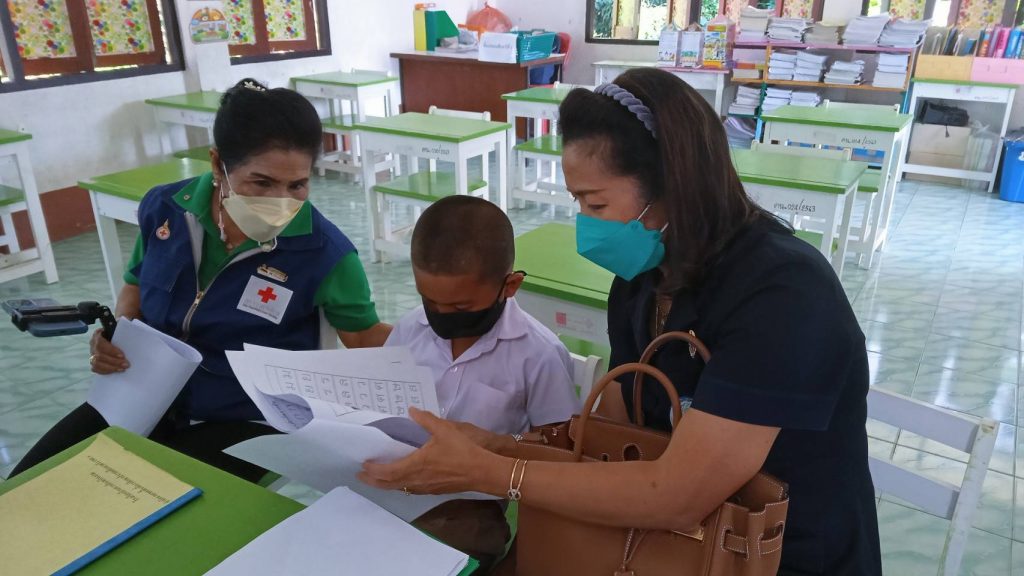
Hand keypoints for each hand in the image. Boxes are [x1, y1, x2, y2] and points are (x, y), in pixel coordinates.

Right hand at [89, 328, 128, 373]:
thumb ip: (123, 326)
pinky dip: (106, 371)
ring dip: (110, 368)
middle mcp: (93, 345)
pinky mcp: (94, 362)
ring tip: (122, 369)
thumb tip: (126, 323)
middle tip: (126, 364)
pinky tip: (116, 371)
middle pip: (99, 356)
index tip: (122, 355)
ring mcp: (92, 354)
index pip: (101, 344)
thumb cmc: (119, 331)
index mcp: (98, 335)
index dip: (111, 351)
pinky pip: (96, 369)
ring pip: (96, 364)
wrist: (116, 335)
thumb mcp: (121, 326)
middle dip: (113, 361)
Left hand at [359, 407, 505, 495]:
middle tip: (360, 476)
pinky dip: (400, 486)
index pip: (387, 471)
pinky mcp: (434, 490)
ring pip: (400, 489)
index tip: (363, 465)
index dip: (373, 470)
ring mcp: (425, 487)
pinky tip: (401, 481)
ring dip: (385, 485)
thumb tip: (411, 410)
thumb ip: (426, 419)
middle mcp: (417, 480)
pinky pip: (410, 490)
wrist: (482, 471)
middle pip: (389, 484)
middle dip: (373, 481)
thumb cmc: (462, 450)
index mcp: (415, 465)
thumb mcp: (444, 429)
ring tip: (377, 479)